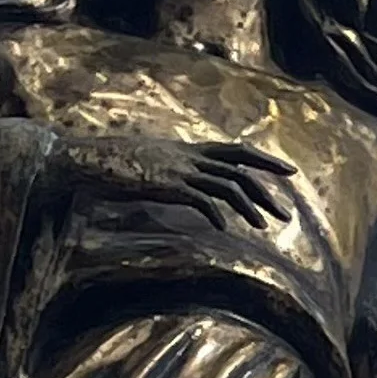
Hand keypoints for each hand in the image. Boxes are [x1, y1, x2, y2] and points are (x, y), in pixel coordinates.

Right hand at [49, 131, 297, 235]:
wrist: (87, 159)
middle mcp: (189, 156)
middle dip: (268, 188)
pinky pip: (201, 198)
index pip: (236, 151)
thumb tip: (189, 188)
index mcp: (188, 149)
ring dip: (249, 206)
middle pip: (240, 166)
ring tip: (264, 226)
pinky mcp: (166, 184)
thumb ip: (175, 174)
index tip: (289, 172)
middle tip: (287, 213)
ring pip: (226, 184)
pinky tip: (223, 228)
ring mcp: (179, 169)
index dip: (265, 161)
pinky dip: (216, 213)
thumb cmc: (115, 165)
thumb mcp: (152, 165)